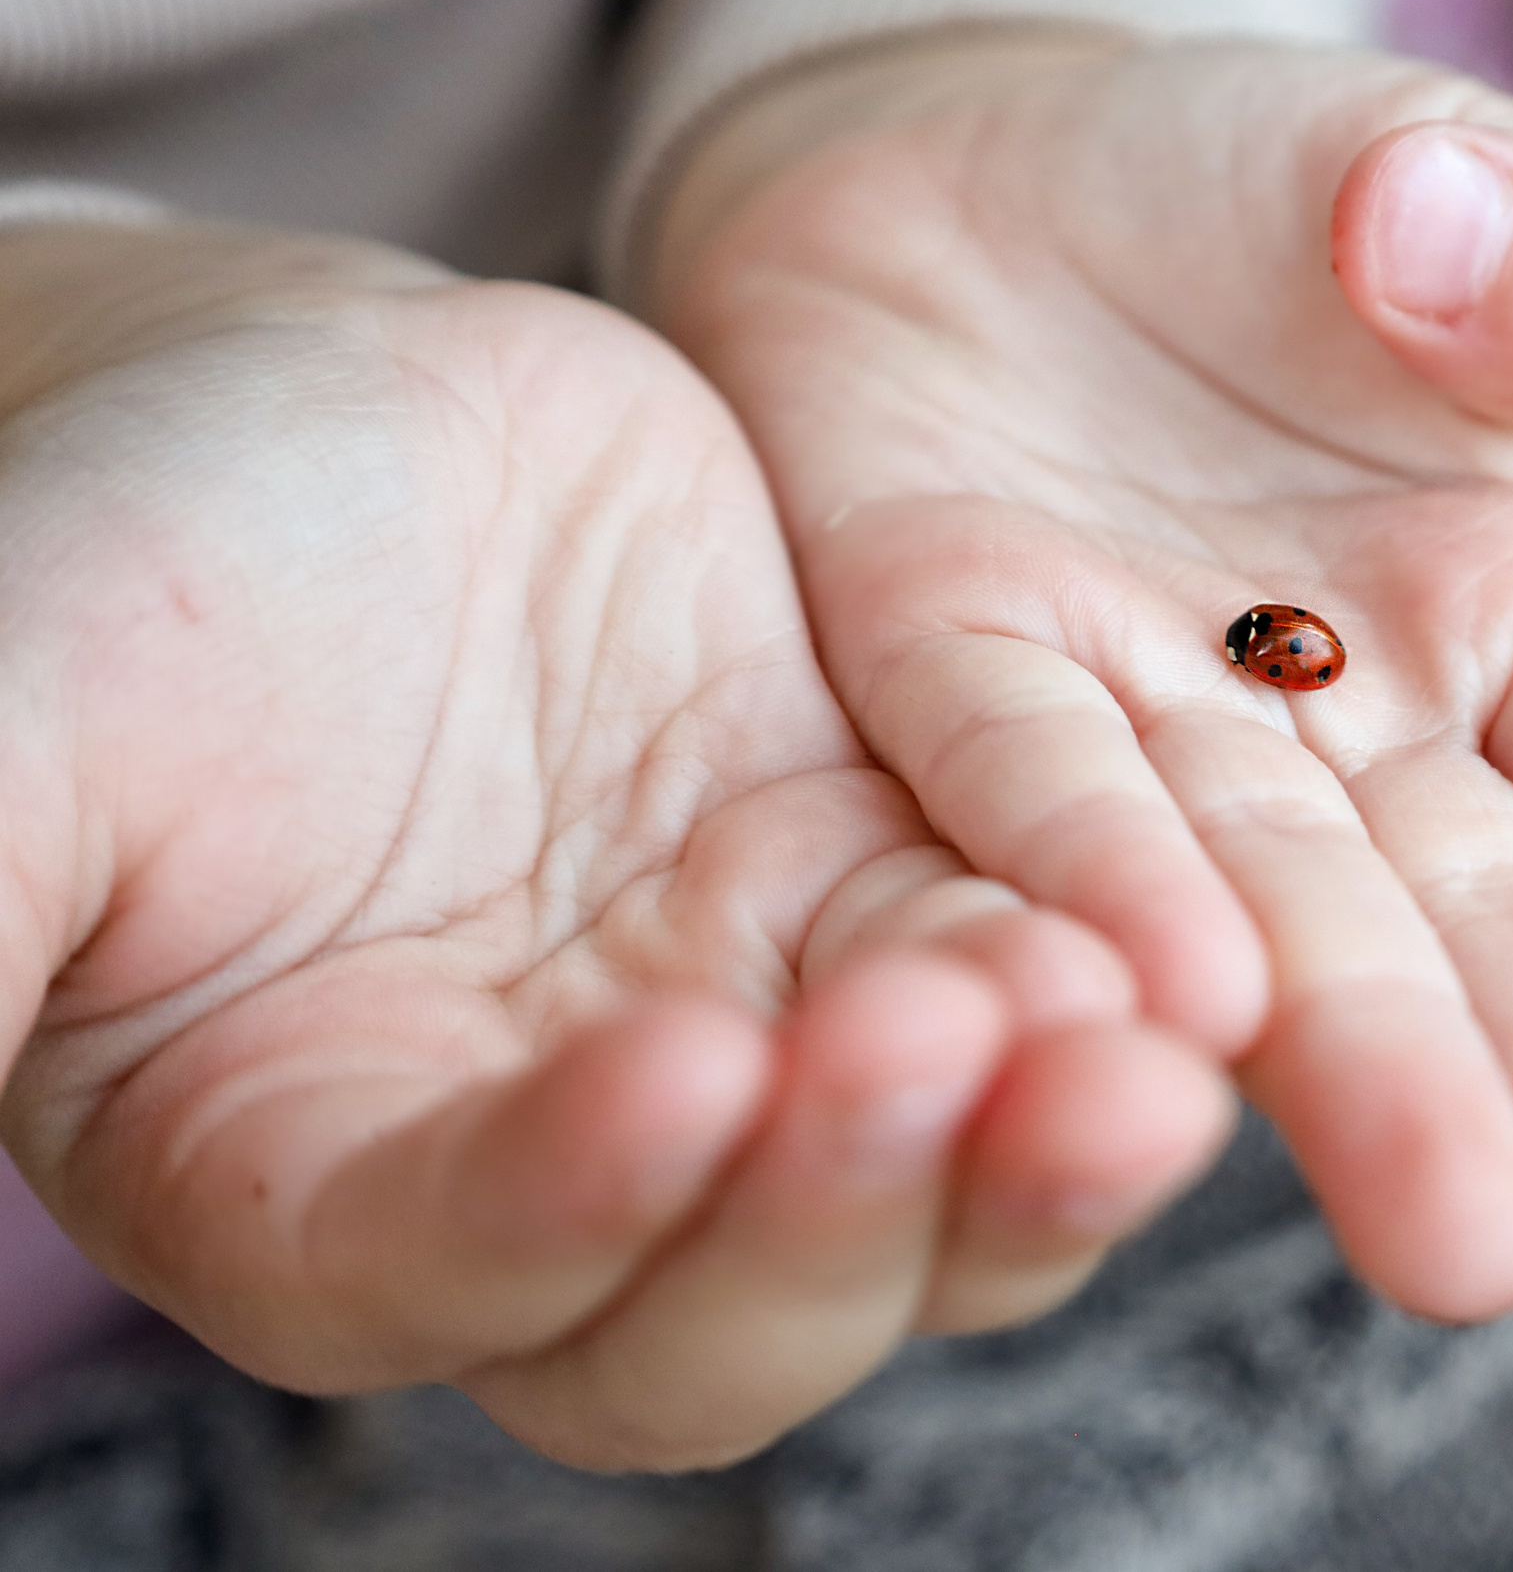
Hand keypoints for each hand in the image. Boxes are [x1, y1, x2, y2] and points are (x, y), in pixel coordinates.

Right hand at [0, 224, 1231, 1468]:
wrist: (310, 425)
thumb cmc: (114, 563)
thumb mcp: (26, 721)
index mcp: (331, 1182)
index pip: (464, 1271)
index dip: (571, 1201)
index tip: (677, 1064)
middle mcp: (575, 1164)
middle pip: (751, 1293)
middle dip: (871, 1202)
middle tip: (984, 1059)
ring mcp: (758, 1031)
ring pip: (936, 1174)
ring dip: (1041, 1125)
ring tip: (1141, 1020)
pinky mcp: (888, 893)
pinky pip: (1033, 976)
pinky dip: (1106, 968)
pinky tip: (1190, 921)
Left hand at [655, 34, 1512, 1403]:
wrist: (970, 159)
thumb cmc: (1257, 190)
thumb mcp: (1421, 172)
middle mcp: (1360, 709)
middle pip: (1489, 926)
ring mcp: (1158, 709)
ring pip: (1278, 913)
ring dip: (1366, 1076)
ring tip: (1466, 1255)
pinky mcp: (954, 667)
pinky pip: (1031, 785)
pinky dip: (1107, 888)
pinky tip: (1183, 1016)